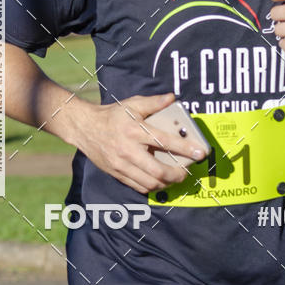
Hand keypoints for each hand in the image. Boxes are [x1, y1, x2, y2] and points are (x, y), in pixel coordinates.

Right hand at [68, 92, 205, 194]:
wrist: (85, 128)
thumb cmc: (112, 115)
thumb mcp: (132, 104)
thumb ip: (153, 103)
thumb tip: (172, 98)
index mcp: (135, 131)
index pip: (165, 141)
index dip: (185, 149)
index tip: (200, 153)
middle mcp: (128, 150)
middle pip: (158, 171)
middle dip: (177, 175)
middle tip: (186, 172)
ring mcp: (121, 164)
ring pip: (149, 182)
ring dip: (166, 183)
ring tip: (174, 177)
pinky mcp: (116, 173)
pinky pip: (138, 186)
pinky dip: (152, 186)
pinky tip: (159, 181)